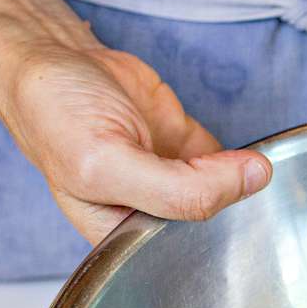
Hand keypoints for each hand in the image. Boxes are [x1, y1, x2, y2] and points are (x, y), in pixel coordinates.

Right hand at [0, 41, 270, 242]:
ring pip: (227, 192)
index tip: (238, 208)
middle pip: (212, 225)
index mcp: (121, 236)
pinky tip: (249, 153)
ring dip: (245, 180)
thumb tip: (254, 178)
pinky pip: (230, 161)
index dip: (217, 237)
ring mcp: (172, 177)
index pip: (185, 254)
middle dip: (237, 206)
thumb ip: (179, 187)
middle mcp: (150, 213)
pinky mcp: (187, 145)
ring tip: (253, 165)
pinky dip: (243, 156)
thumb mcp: (106, 163)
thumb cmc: (54, 113)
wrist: (51, 53)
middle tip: (251, 180)